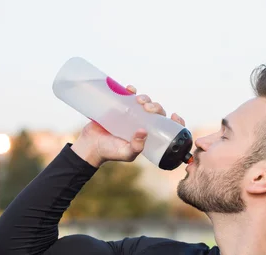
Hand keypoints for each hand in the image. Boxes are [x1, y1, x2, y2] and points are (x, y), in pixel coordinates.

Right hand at [71, 85, 185, 167]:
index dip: (175, 121)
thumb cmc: (110, 152)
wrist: (90, 145)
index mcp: (149, 135)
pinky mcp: (119, 107)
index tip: (175, 116)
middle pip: (156, 112)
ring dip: (146, 98)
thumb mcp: (126, 153)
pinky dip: (131, 91)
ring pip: (144, 102)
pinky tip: (130, 89)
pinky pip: (128, 96)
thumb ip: (136, 147)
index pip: (167, 127)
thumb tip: (144, 132)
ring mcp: (131, 115)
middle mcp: (142, 124)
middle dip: (156, 107)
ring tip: (139, 100)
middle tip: (148, 108)